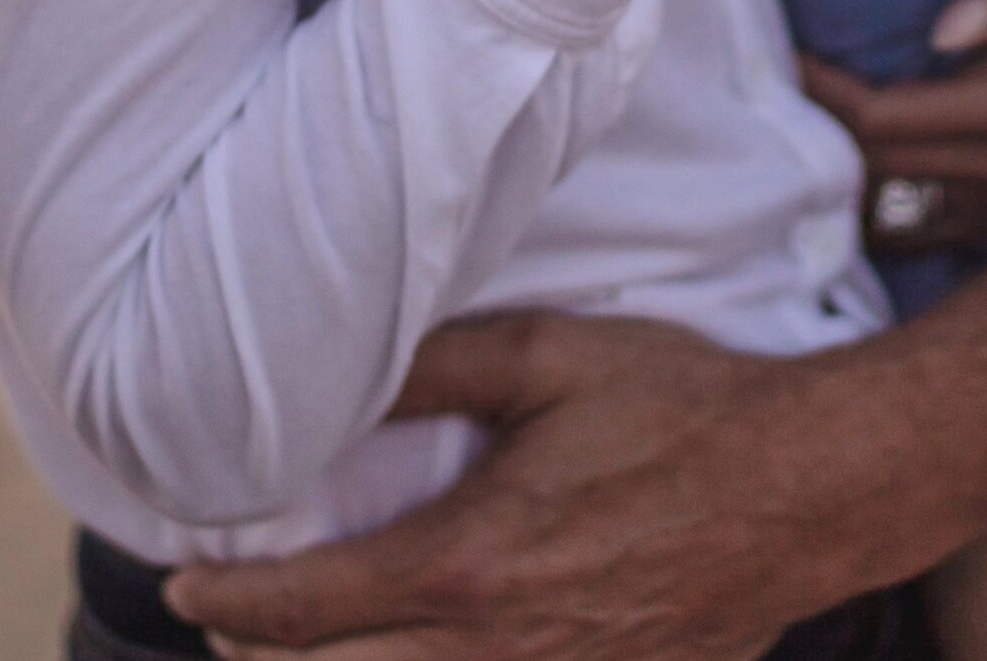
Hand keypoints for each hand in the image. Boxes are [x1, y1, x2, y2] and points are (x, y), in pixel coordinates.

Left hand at [168, 313, 868, 659]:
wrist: (800, 487)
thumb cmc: (679, 409)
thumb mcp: (550, 356)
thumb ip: (435, 362)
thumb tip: (343, 370)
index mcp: (465, 564)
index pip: (300, 608)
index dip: (225, 599)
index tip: (185, 580)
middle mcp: (489, 653)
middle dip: (255, 655)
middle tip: (222, 616)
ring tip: (293, 648)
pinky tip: (404, 656)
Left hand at [802, 0, 986, 256]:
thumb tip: (945, 33)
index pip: (877, 121)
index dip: (818, 92)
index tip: (781, 53)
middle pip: (871, 170)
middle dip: (814, 131)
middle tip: (766, 88)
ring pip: (882, 213)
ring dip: (833, 174)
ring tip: (791, 124)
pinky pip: (910, 233)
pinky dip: (866, 204)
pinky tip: (836, 161)